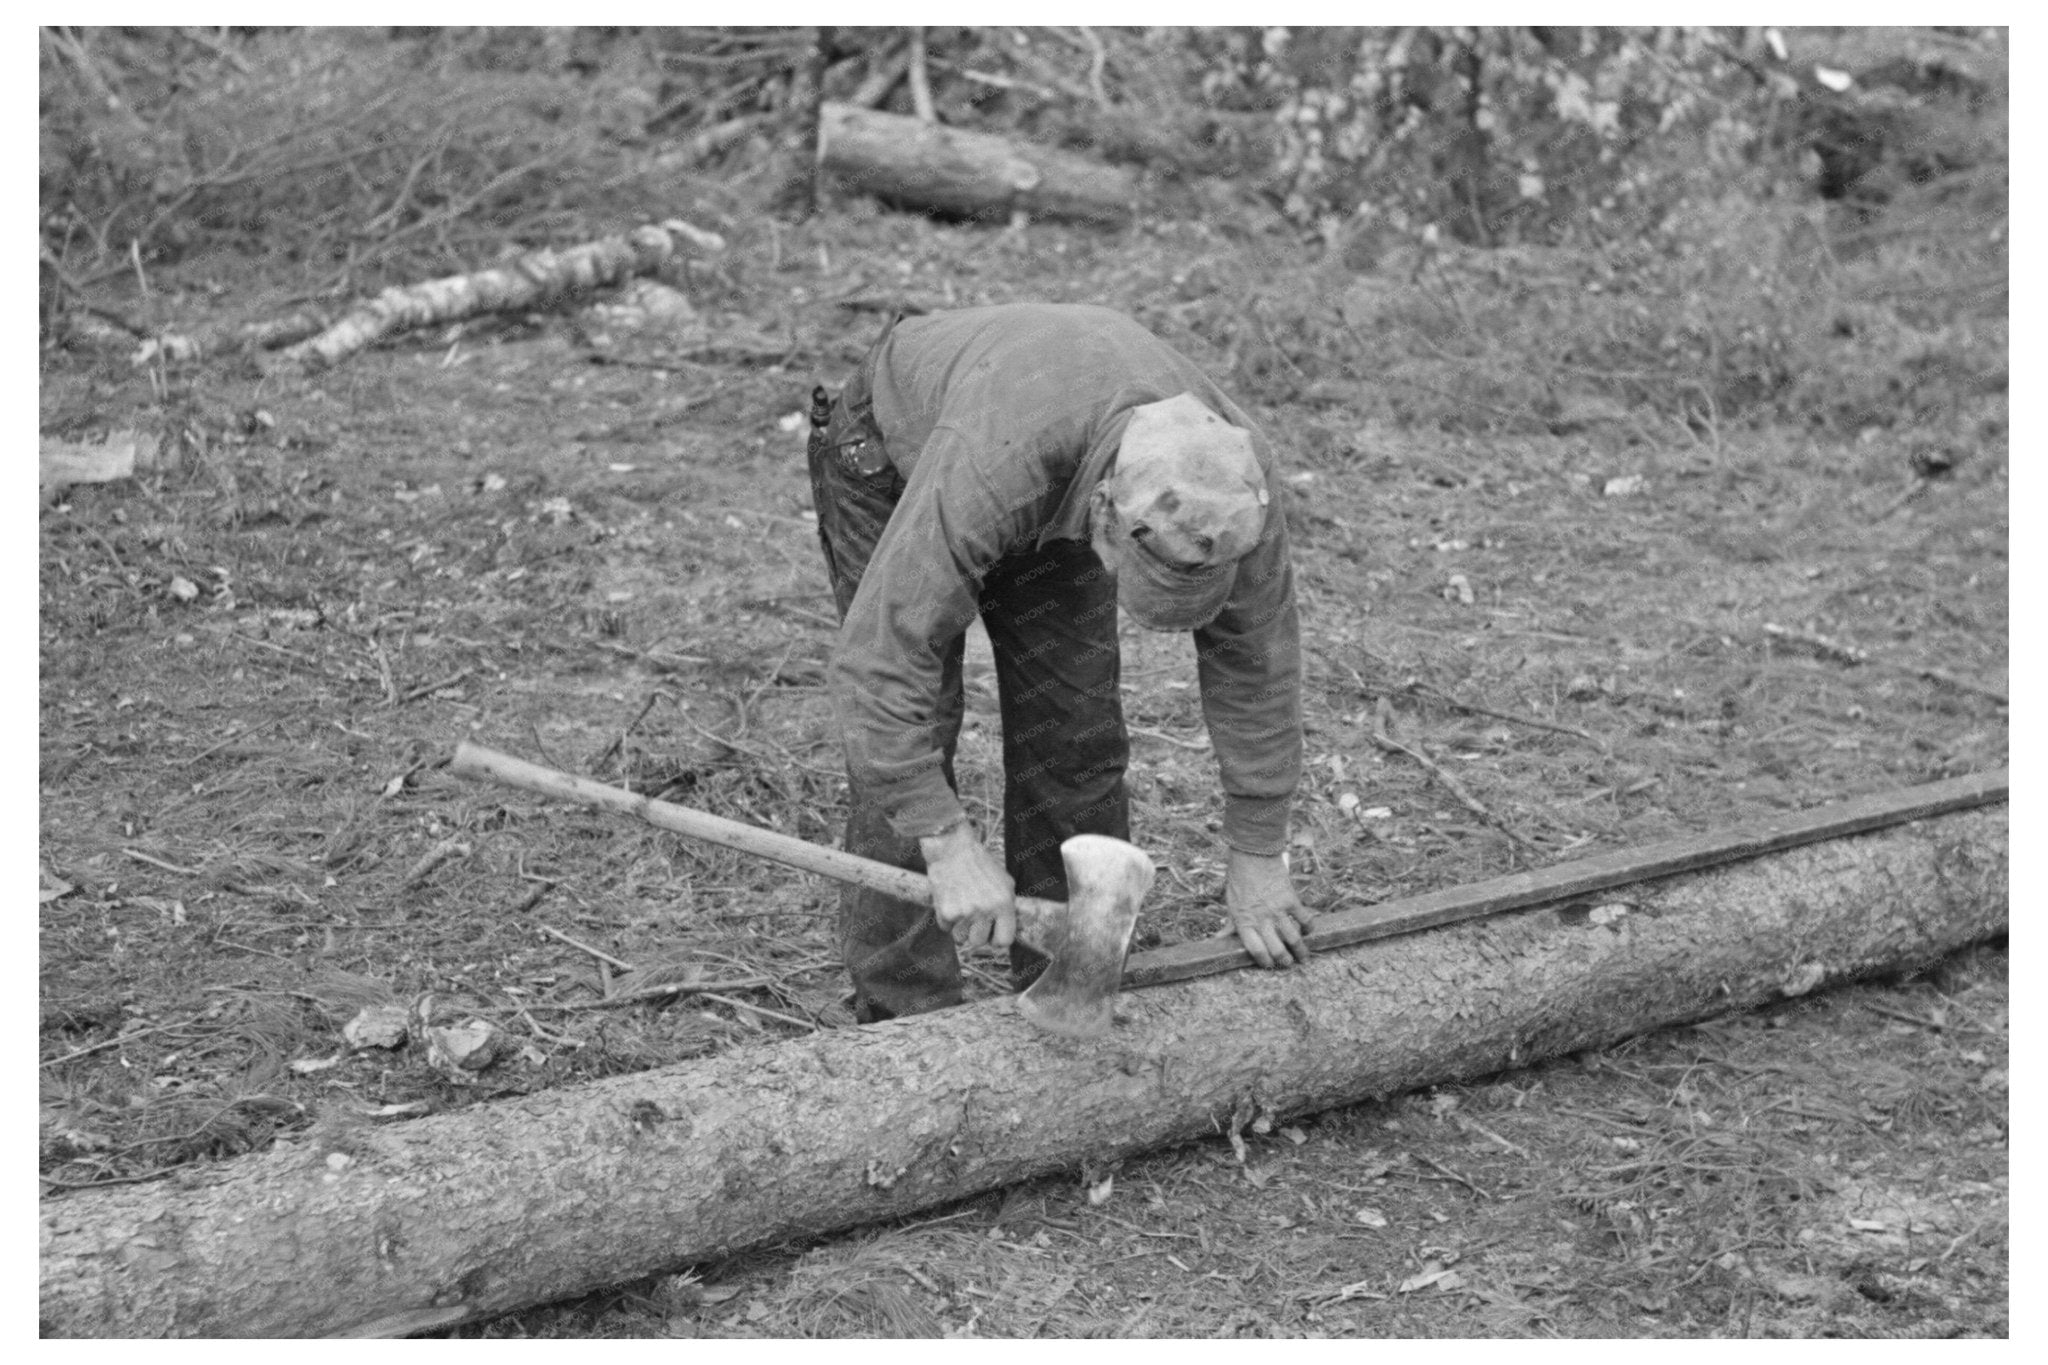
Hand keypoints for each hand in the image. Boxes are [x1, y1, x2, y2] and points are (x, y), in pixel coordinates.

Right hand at [920, 822, 1016, 951]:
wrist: (953, 849)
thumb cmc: (981, 864)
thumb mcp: (1005, 882)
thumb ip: (1008, 906)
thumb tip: (1009, 928)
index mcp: (1003, 904)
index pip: (1004, 941)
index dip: (997, 939)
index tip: (992, 934)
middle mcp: (985, 911)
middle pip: (979, 942)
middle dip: (976, 934)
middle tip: (973, 921)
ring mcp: (964, 912)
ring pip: (960, 938)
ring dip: (959, 928)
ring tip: (961, 909)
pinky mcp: (945, 911)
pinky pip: (945, 928)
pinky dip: (946, 919)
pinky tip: (950, 902)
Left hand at [1224, 849, 1313, 967]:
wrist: (1253, 856)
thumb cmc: (1239, 880)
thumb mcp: (1230, 904)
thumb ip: (1230, 925)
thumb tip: (1219, 940)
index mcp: (1243, 922)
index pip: (1256, 950)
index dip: (1265, 961)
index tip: (1270, 965)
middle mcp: (1260, 919)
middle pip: (1276, 949)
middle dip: (1285, 961)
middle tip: (1289, 963)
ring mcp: (1277, 910)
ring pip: (1293, 938)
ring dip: (1300, 951)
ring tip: (1303, 957)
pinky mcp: (1290, 899)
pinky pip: (1304, 919)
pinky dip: (1309, 927)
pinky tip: (1308, 931)